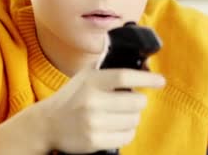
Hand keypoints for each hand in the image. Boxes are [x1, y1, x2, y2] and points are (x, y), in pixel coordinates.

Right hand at [39, 68, 165, 152]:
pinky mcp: (93, 141)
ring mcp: (92, 123)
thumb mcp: (86, 76)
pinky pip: (126, 136)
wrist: (46, 124)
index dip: (147, 78)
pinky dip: (126, 132)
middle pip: (136, 101)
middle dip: (138, 101)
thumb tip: (144, 65)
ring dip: (132, 117)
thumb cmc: (72, 97)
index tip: (161, 81)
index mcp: (91, 81)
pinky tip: (116, 127)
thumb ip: (110, 67)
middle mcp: (92, 101)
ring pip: (134, 120)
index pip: (125, 76)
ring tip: (120, 115)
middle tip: (131, 101)